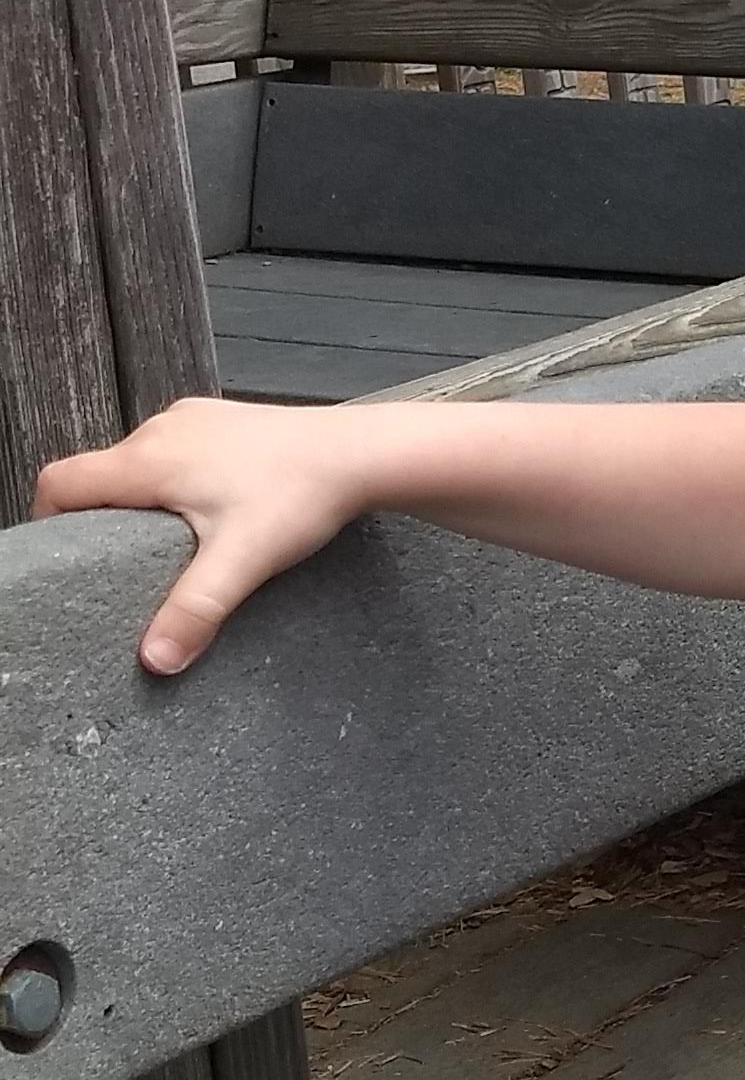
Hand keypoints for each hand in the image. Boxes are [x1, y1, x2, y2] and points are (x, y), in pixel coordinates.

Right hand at [32, 399, 369, 672]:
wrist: (360, 453)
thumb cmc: (301, 497)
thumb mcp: (243, 561)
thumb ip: (195, 609)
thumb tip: (155, 659)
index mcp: (148, 460)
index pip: (61, 482)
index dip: (49, 521)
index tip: (66, 559)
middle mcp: (160, 430)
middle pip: (97, 475)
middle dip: (100, 520)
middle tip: (123, 566)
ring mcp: (192, 420)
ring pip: (137, 463)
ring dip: (141, 501)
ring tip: (170, 545)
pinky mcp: (220, 421)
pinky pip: (174, 452)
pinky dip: (175, 482)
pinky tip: (210, 514)